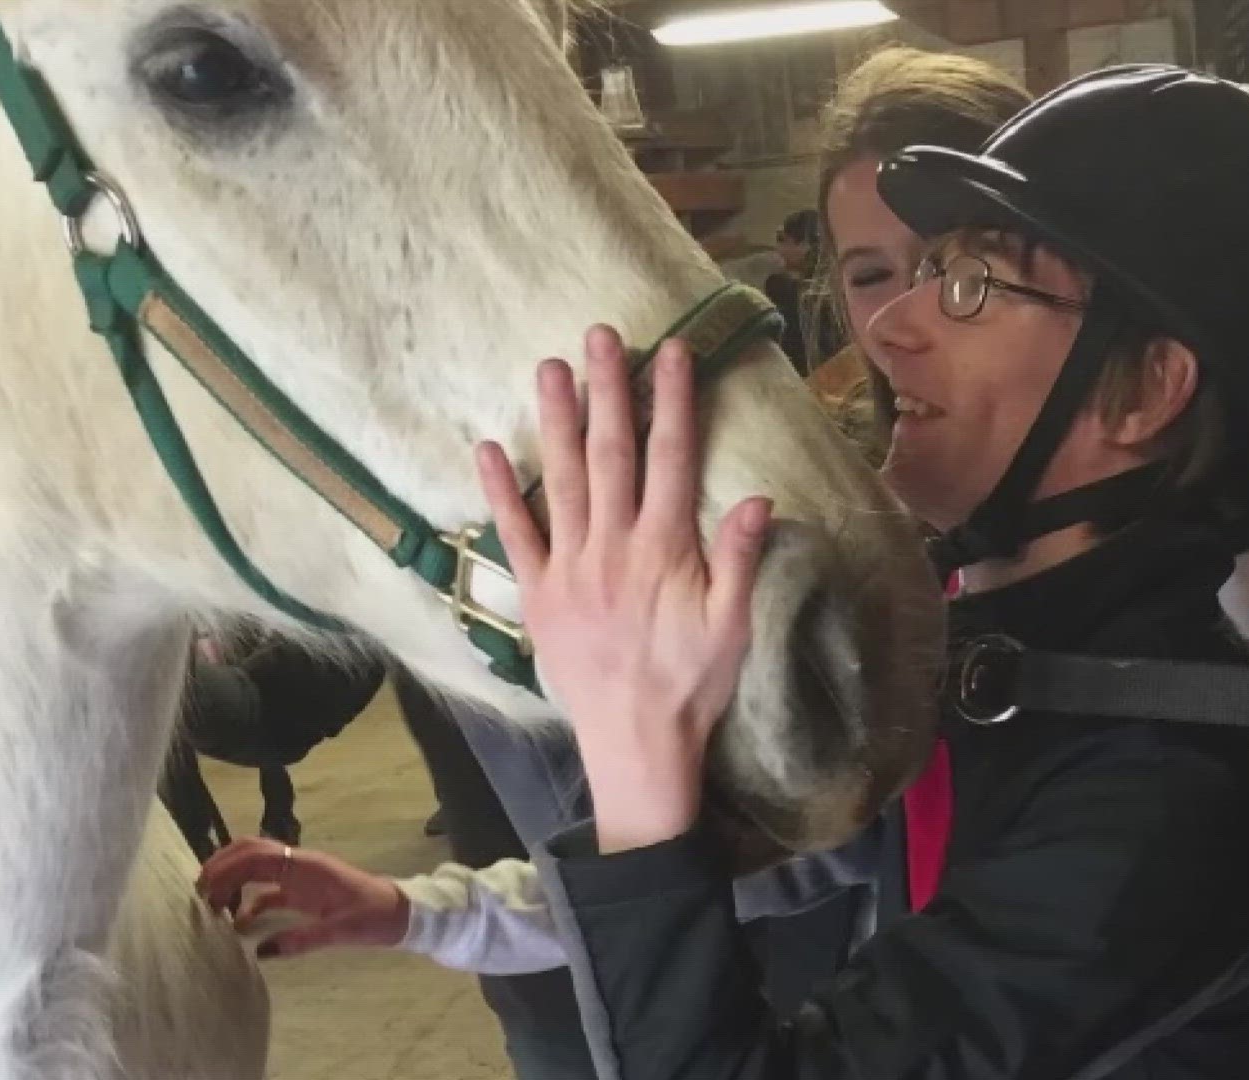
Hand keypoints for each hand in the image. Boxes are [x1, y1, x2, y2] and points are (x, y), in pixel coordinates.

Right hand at [196, 837, 407, 957]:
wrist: (399, 913)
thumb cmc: (374, 917)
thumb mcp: (341, 931)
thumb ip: (302, 939)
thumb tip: (261, 951)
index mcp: (306, 866)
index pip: (256, 856)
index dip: (226, 868)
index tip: (204, 890)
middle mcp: (298, 864)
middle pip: (250, 852)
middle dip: (221, 867)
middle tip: (200, 894)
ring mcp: (299, 876)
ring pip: (256, 868)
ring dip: (232, 881)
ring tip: (212, 908)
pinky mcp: (302, 892)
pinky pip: (267, 890)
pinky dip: (249, 901)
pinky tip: (239, 924)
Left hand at [476, 326, 770, 853]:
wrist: (636, 743)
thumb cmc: (692, 684)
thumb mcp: (733, 624)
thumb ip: (739, 558)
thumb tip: (759, 497)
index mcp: (664, 547)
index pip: (671, 458)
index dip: (672, 402)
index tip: (671, 352)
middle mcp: (614, 545)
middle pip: (612, 453)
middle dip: (609, 390)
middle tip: (600, 334)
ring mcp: (570, 566)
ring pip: (563, 479)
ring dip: (557, 420)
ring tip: (550, 367)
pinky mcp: (536, 593)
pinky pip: (515, 534)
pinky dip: (501, 491)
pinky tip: (489, 448)